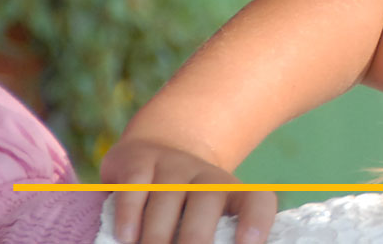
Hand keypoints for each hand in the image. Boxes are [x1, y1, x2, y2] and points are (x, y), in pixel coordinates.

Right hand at [99, 139, 276, 243]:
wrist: (159, 148)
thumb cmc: (185, 204)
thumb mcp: (206, 218)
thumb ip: (211, 233)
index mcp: (231, 192)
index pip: (256, 200)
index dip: (256, 219)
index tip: (249, 243)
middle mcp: (205, 176)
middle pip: (207, 199)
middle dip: (196, 235)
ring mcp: (172, 165)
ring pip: (167, 195)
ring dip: (157, 233)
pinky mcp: (138, 161)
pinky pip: (135, 185)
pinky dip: (129, 213)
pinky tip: (126, 236)